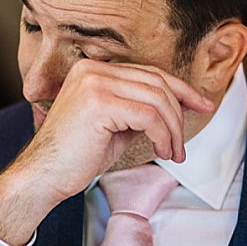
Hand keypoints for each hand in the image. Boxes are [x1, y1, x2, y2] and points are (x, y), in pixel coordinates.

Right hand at [0, 60, 213, 245]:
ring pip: (157, 100)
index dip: (181, 89)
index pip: (150, 73)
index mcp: (94, 69)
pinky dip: (163, 136)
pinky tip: (161, 152)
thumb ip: (140, 110)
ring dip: (173, 130)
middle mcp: (93, 69)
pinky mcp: (98, 102)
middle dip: (180, 113)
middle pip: (157, 83)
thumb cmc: (78, 156)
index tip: (202, 104)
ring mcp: (94, 82)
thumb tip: (178, 107)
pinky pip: (148, 116)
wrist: (44, 176)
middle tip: (183, 144)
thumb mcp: (116, 125)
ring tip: (173, 153)